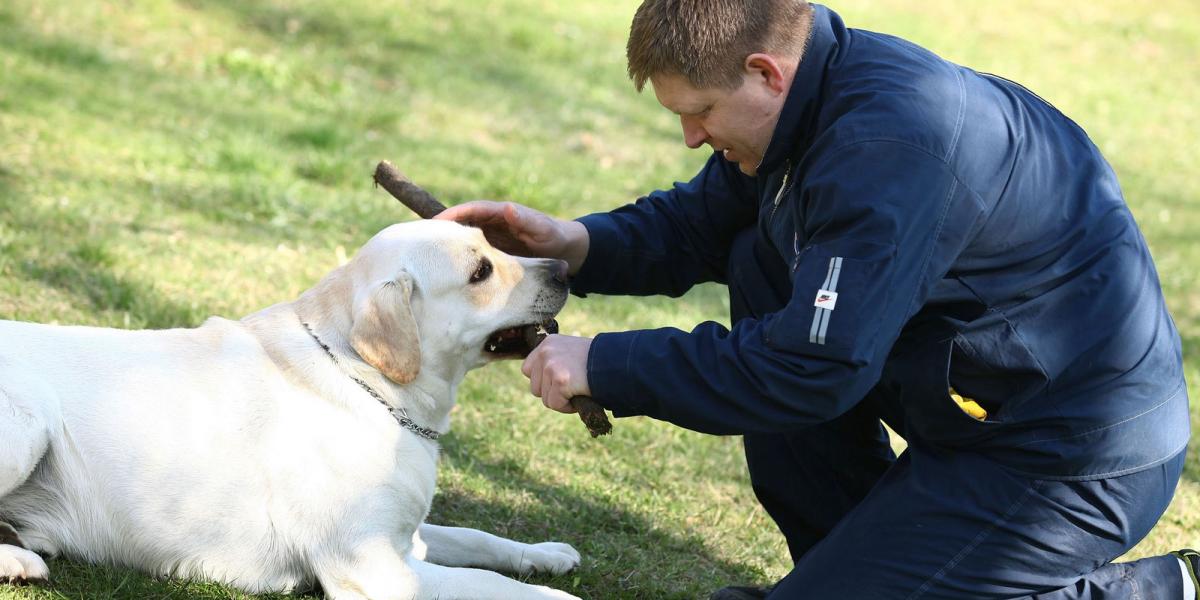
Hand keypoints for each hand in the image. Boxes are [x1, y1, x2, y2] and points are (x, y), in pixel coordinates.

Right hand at [435, 201, 588, 273]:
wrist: (566, 252)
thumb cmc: (554, 235)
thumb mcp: (543, 228)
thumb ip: (526, 219)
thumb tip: (509, 208)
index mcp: (499, 213)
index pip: (469, 210)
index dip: (450, 215)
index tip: (433, 225)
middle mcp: (490, 225)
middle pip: (460, 225)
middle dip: (441, 232)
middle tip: (420, 243)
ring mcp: (490, 241)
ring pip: (464, 243)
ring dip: (448, 250)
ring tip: (427, 261)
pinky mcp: (492, 256)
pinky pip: (474, 258)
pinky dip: (462, 264)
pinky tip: (450, 277)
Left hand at [521, 334, 591, 412]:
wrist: (615, 363)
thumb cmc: (597, 362)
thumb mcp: (571, 353)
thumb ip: (555, 361)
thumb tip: (541, 382)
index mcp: (548, 343)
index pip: (527, 370)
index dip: (542, 381)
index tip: (559, 383)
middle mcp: (546, 352)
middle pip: (535, 388)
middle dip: (552, 393)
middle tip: (572, 388)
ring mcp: (552, 366)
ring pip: (545, 399)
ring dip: (561, 400)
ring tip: (578, 390)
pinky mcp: (560, 380)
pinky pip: (556, 404)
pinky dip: (568, 407)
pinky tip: (580, 395)